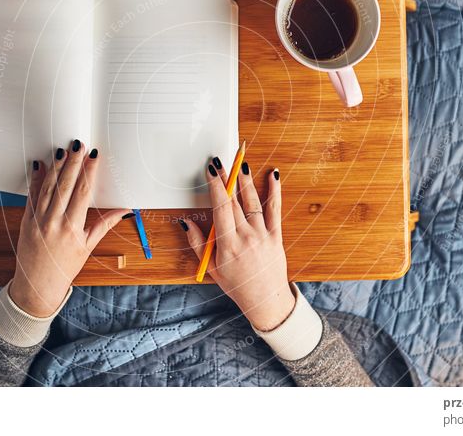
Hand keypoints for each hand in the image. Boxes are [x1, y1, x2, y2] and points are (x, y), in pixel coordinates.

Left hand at [9, 140, 130, 316]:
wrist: (37, 286)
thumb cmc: (65, 268)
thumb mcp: (88, 247)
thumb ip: (105, 225)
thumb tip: (124, 210)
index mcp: (73, 228)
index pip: (83, 192)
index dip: (89, 172)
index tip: (93, 156)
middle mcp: (54, 222)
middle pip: (66, 185)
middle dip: (73, 162)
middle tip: (78, 144)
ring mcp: (38, 220)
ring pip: (49, 187)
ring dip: (56, 166)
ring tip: (63, 150)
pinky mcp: (26, 220)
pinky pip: (32, 195)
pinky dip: (36, 179)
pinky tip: (40, 165)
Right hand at [181, 160, 294, 330]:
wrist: (266, 300)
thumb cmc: (237, 285)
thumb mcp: (211, 268)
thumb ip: (198, 244)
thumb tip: (186, 222)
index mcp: (228, 246)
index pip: (220, 209)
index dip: (215, 187)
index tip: (211, 171)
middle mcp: (246, 238)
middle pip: (235, 202)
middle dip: (227, 179)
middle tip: (221, 161)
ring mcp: (263, 235)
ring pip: (253, 202)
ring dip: (246, 181)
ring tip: (241, 164)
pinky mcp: (276, 236)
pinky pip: (275, 210)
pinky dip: (274, 191)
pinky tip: (273, 176)